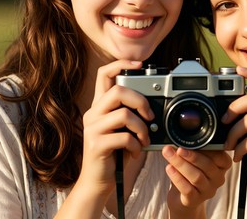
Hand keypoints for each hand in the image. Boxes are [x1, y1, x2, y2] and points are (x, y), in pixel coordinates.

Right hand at [78, 60, 153, 197]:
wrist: (98, 183)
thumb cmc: (115, 153)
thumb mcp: (123, 128)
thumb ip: (131, 113)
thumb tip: (154, 105)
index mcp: (100, 105)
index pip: (104, 74)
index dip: (121, 64)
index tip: (140, 64)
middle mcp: (93, 113)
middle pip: (117, 91)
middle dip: (140, 100)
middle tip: (150, 115)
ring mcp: (93, 129)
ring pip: (123, 114)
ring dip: (142, 127)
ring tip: (144, 138)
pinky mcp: (96, 145)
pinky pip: (124, 137)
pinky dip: (136, 145)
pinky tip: (135, 152)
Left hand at [162, 146, 231, 217]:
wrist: (182, 196)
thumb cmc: (191, 170)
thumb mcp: (195, 158)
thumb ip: (193, 148)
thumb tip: (180, 139)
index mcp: (221, 165)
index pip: (220, 157)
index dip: (208, 150)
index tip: (194, 143)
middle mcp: (218, 179)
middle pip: (207, 166)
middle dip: (192, 156)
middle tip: (179, 149)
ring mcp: (207, 191)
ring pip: (196, 177)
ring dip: (181, 164)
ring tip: (169, 155)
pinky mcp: (195, 200)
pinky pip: (187, 189)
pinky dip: (177, 177)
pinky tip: (169, 168)